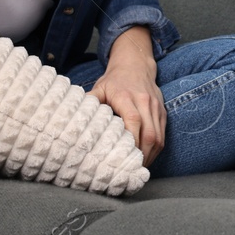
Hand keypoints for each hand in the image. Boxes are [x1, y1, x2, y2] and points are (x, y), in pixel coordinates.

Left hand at [86, 27, 164, 166]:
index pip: (133, 120)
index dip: (131, 140)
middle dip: (141, 155)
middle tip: (130, 170)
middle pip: (149, 133)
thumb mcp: (99, 87)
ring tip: (138, 168)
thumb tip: (72, 120)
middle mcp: (144, 102)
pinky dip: (155, 148)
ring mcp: (156, 107)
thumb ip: (89, 102)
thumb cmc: (115, 79)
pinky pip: (162, 134)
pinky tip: (146, 157)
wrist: (136, 64)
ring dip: (150, 155)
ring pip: (158, 137)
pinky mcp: (162, 112)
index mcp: (126, 96)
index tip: (123, 157)